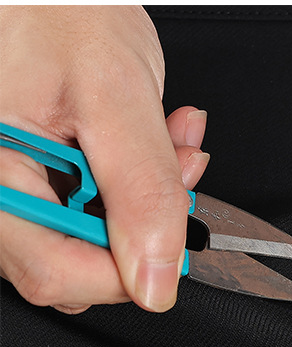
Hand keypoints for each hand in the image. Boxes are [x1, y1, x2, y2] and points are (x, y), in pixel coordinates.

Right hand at [0, 6, 208, 313]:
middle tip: (178, 172)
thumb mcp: (116, 97)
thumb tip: (155, 277)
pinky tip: (153, 142)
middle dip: (146, 225)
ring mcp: (14, 187)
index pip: (54, 271)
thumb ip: (141, 192)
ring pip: (90, 236)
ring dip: (149, 199)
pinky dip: (137, 182)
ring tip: (170, 142)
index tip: (173, 243)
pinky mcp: (36, 178)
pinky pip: (92, 207)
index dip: (127, 270)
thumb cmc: (61, 11)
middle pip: (74, 262)